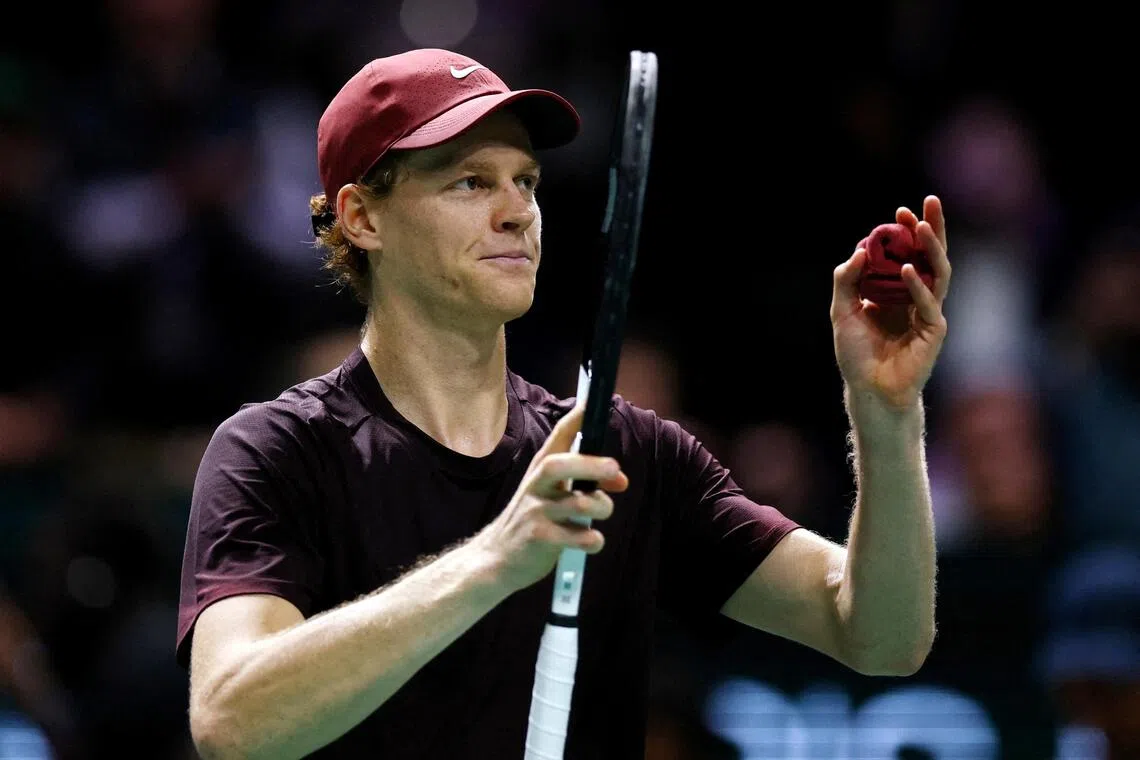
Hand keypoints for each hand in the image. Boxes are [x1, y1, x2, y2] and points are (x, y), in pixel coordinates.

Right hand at [473, 404, 628, 592]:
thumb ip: (586, 483)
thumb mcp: (552, 495)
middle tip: (615, 468)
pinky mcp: (539, 539)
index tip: (593, 403)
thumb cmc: (533, 520)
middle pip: (558, 465)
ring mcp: (536, 512)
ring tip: (602, 512)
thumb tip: (621, 480)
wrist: (496, 558)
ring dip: (600, 507)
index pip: (559, 437)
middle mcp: (536, 486)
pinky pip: (576, 537)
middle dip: (590, 465)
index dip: (576, 418)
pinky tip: (592, 541)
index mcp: (541, 470)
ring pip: (577, 504)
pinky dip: (592, 540)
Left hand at [830, 195, 950, 409]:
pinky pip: (928, 303)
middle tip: (929, 202)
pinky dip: (917, 286)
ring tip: (922, 227)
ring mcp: (928, 312)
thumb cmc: (857, 353)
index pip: (908, 253)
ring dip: (931, 249)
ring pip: (937, 274)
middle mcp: (916, 297)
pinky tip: (905, 270)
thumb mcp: (842, 310)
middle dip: (932, 229)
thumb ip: (847, 280)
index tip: (900, 212)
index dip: (907, 232)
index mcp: (897, 290)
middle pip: (930, 256)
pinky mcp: (933, 331)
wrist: (867, 388)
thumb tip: (861, 249)